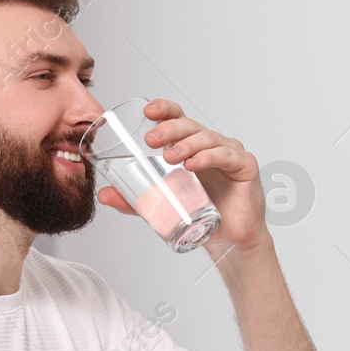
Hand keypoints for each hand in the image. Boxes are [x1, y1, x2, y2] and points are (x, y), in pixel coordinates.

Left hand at [97, 98, 270, 254]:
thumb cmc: (201, 213)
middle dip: (169, 128)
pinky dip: (209, 157)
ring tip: (170, 157)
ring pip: (207, 138)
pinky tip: (194, 164)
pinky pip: (227, 155)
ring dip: (187, 144)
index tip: (148, 111)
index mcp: (191, 147)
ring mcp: (229, 153)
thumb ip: (135, 200)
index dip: (165, 110)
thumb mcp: (162, 205)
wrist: (230, 240)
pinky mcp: (245, 166)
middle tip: (151, 140)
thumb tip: (104, 195)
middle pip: (190, 126)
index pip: (178, 119)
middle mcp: (210, 145)